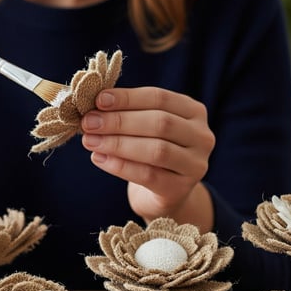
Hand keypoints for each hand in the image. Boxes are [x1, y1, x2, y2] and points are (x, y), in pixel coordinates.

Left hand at [80, 87, 214, 228]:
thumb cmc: (151, 150)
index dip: (128, 98)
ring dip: (118, 143)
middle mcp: (202, 136)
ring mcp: (195, 165)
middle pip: (160, 123)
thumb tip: (93, 107)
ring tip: (90, 140)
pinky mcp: (180, 189)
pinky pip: (148, 175)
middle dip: (119, 121)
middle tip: (89, 122)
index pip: (160, 98)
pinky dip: (120, 166)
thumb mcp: (146, 127)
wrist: (165, 193)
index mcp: (193, 112)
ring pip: (156, 150)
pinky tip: (99, 158)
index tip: (98, 100)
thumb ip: (128, 113)